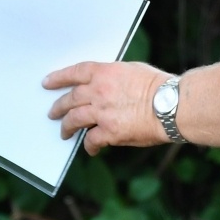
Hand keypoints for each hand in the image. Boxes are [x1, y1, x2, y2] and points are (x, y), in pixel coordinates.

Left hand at [44, 62, 172, 153]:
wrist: (171, 105)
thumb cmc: (160, 87)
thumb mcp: (133, 71)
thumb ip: (114, 77)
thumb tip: (106, 85)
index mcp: (105, 72)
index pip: (75, 72)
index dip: (59, 78)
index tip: (47, 82)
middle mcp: (99, 91)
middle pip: (70, 98)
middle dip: (59, 106)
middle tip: (53, 111)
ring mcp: (102, 112)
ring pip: (74, 119)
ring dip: (66, 127)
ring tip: (63, 132)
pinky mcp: (109, 131)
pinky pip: (91, 140)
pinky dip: (89, 146)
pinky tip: (91, 149)